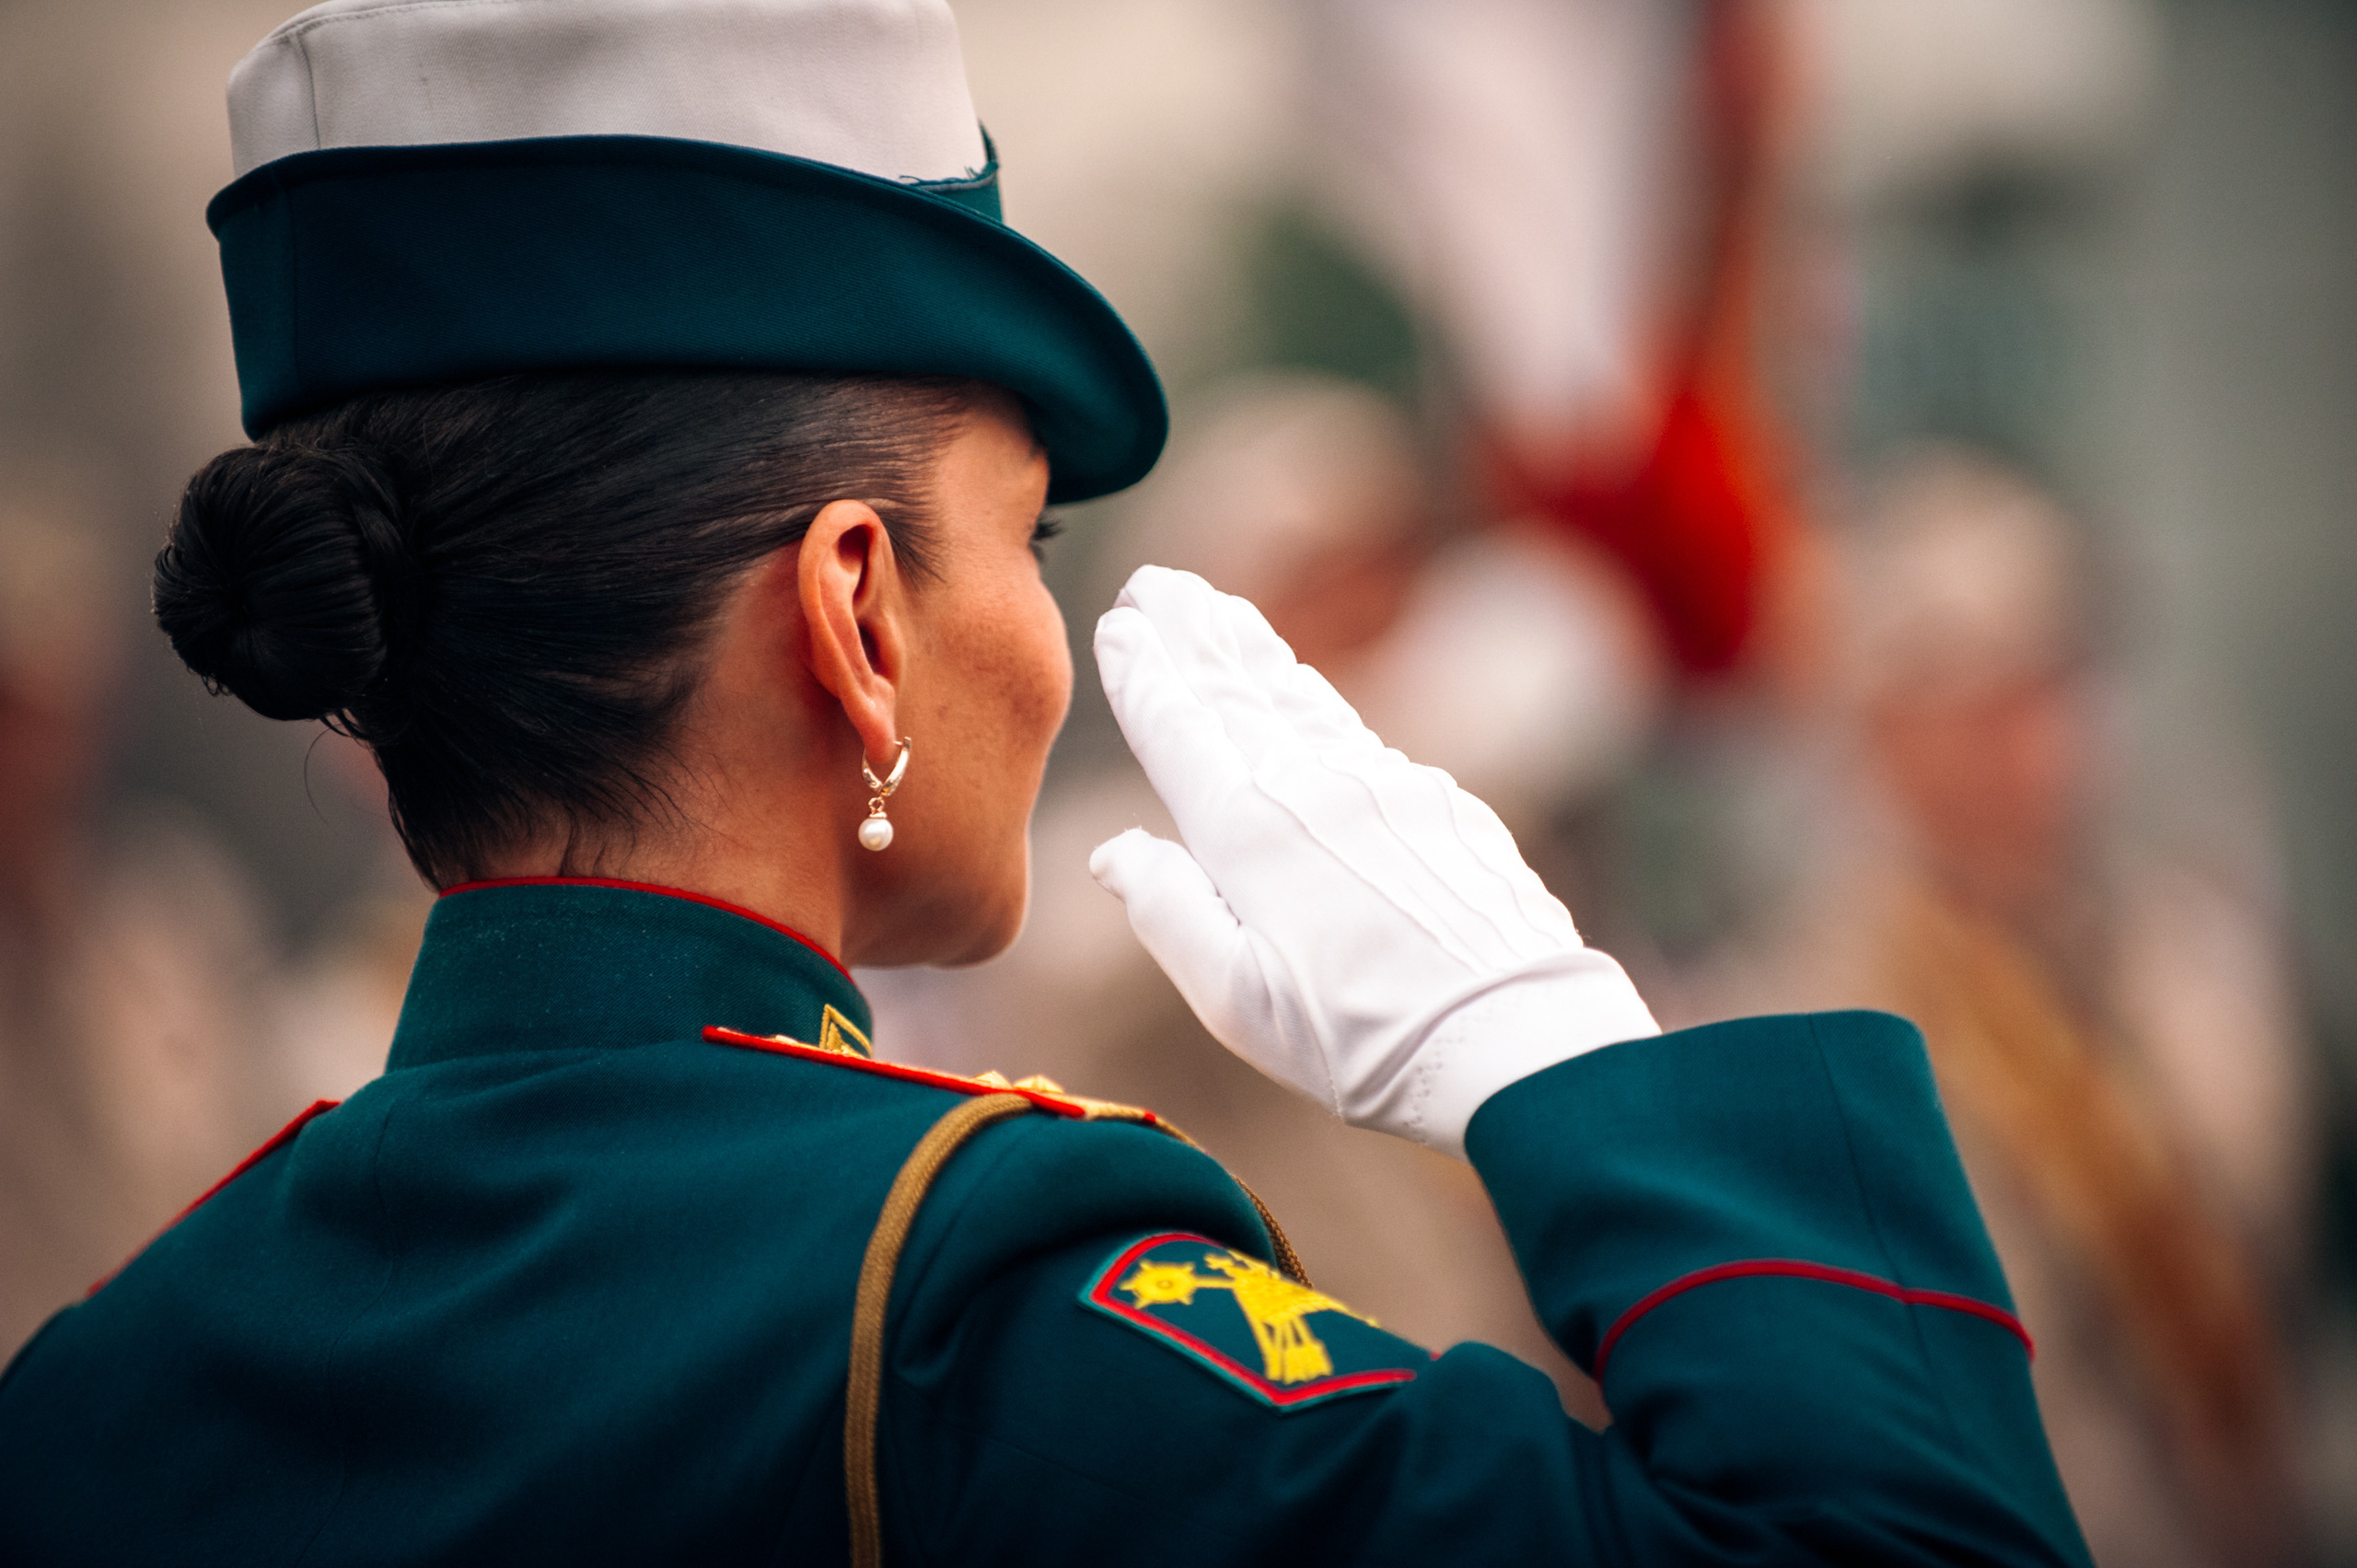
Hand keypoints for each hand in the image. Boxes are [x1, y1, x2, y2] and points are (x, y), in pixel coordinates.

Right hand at [1090, 567, 1657, 1156]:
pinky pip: (1357, 734)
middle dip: (1192, 635)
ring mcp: (1384, 789)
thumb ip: (1168, 913)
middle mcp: (1314, 790)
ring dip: (1254, 653)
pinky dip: (1315, 701)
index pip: (1180, 731)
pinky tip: (1303, 694)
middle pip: (1238, 695)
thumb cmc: (1364, 1041)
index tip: (1119, 623)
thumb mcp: (1238, 1001)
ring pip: (1302, 701)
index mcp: (1249, 835)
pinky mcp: (1438, 806)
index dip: (1145, 675)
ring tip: (1220, 613)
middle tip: (1156, 581)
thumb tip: (1114, 851)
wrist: (1514, 1039)